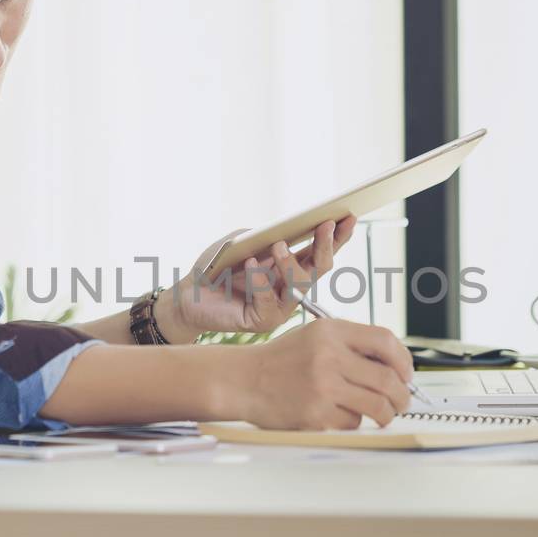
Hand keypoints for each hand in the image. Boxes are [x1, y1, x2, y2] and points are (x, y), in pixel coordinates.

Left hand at [161, 216, 357, 339]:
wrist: (189, 294)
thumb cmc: (216, 266)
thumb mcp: (241, 241)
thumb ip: (264, 235)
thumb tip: (286, 234)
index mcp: (290, 266)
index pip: (320, 250)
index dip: (337, 235)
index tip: (348, 215)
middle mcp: (291, 287)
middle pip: (319, 267)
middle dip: (325, 245)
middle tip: (325, 225)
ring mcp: (280, 306)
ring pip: (299, 285)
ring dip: (290, 264)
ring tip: (278, 245)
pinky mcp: (263, 321)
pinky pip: (269, 302)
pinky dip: (259, 282)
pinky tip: (249, 264)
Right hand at [237, 317, 412, 428]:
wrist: (242, 380)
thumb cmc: (281, 361)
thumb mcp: (315, 337)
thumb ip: (352, 345)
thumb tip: (396, 367)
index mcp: (331, 331)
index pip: (385, 341)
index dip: (404, 361)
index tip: (406, 374)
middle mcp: (328, 356)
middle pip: (387, 379)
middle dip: (403, 395)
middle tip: (402, 402)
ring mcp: (322, 386)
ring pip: (377, 405)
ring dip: (387, 414)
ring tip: (384, 415)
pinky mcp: (315, 415)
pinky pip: (352, 423)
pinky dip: (354, 423)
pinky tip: (341, 416)